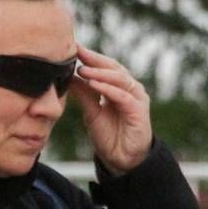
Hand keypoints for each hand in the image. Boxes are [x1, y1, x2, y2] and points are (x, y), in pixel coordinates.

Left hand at [72, 46, 151, 174]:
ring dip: (100, 72)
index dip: (90, 57)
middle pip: (113, 67)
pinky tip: (93, 84)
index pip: (105, 66)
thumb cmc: (109, 136)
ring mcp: (136, 98)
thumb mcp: (91, 112)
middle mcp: (130, 89)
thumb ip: (83, 94)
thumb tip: (69, 76)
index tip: (73, 48)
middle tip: (77, 51)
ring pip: (119, 78)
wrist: (121, 160)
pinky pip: (122, 96)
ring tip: (82, 68)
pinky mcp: (138, 111)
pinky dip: (107, 89)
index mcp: (119, 87)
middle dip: (94, 59)